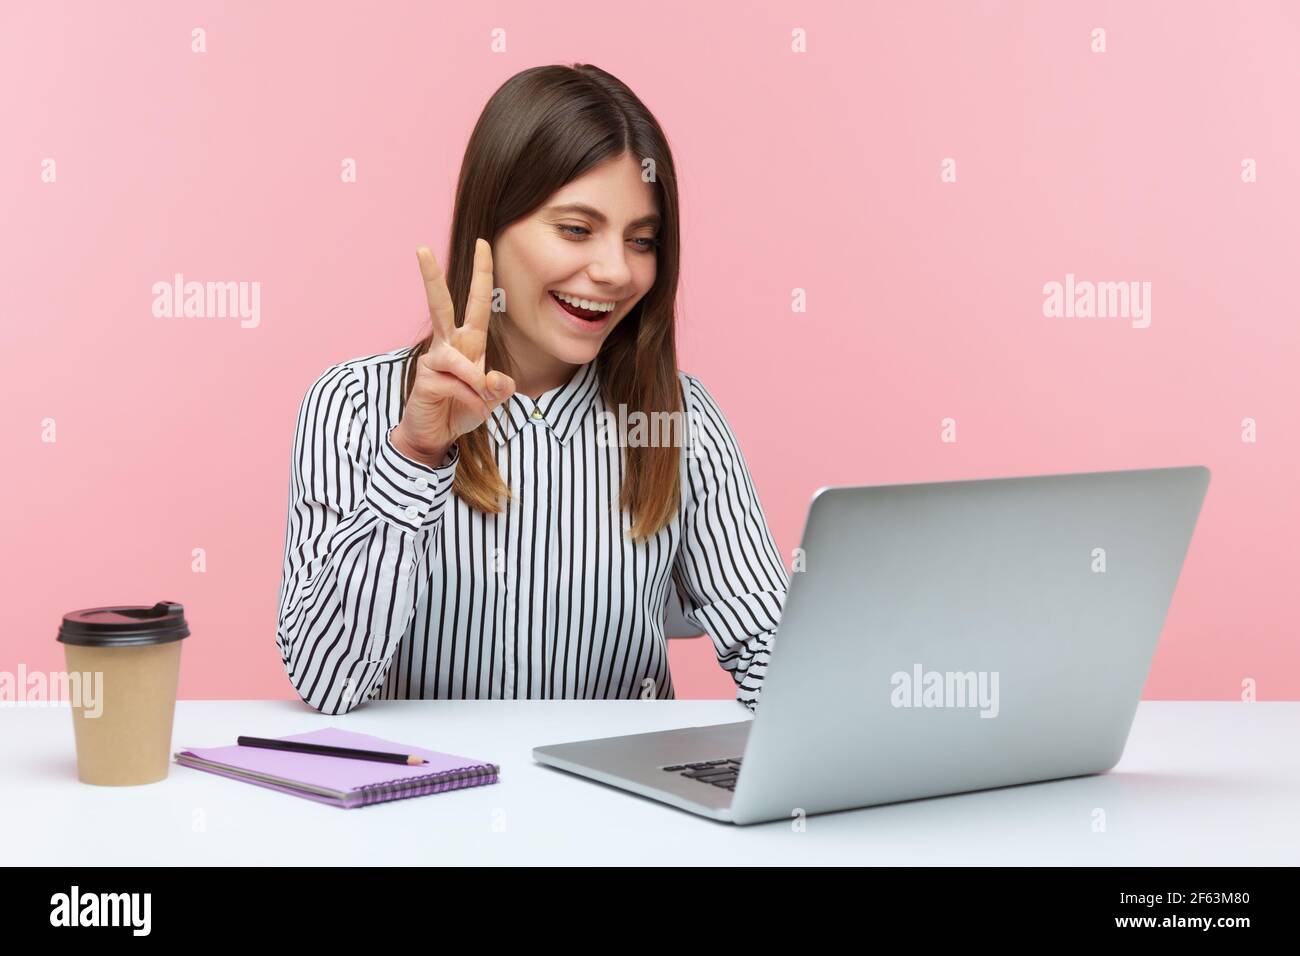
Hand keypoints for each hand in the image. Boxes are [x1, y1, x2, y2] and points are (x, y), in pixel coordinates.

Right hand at [390, 238, 516, 465]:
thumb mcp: (490, 399)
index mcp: (469, 342)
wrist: (435, 435)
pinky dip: (469, 400)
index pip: (477, 302)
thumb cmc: (461, 409)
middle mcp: (449, 344)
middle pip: (440, 305)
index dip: (481, 273)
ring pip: (457, 359)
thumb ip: (498, 388)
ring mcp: (434, 360)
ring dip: (475, 383)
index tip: (483, 243)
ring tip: (479, 399)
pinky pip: (457, 386)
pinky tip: (466, 409)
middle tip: (420, 248)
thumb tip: (495, 380)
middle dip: (432, 277)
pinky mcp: (425, 379)